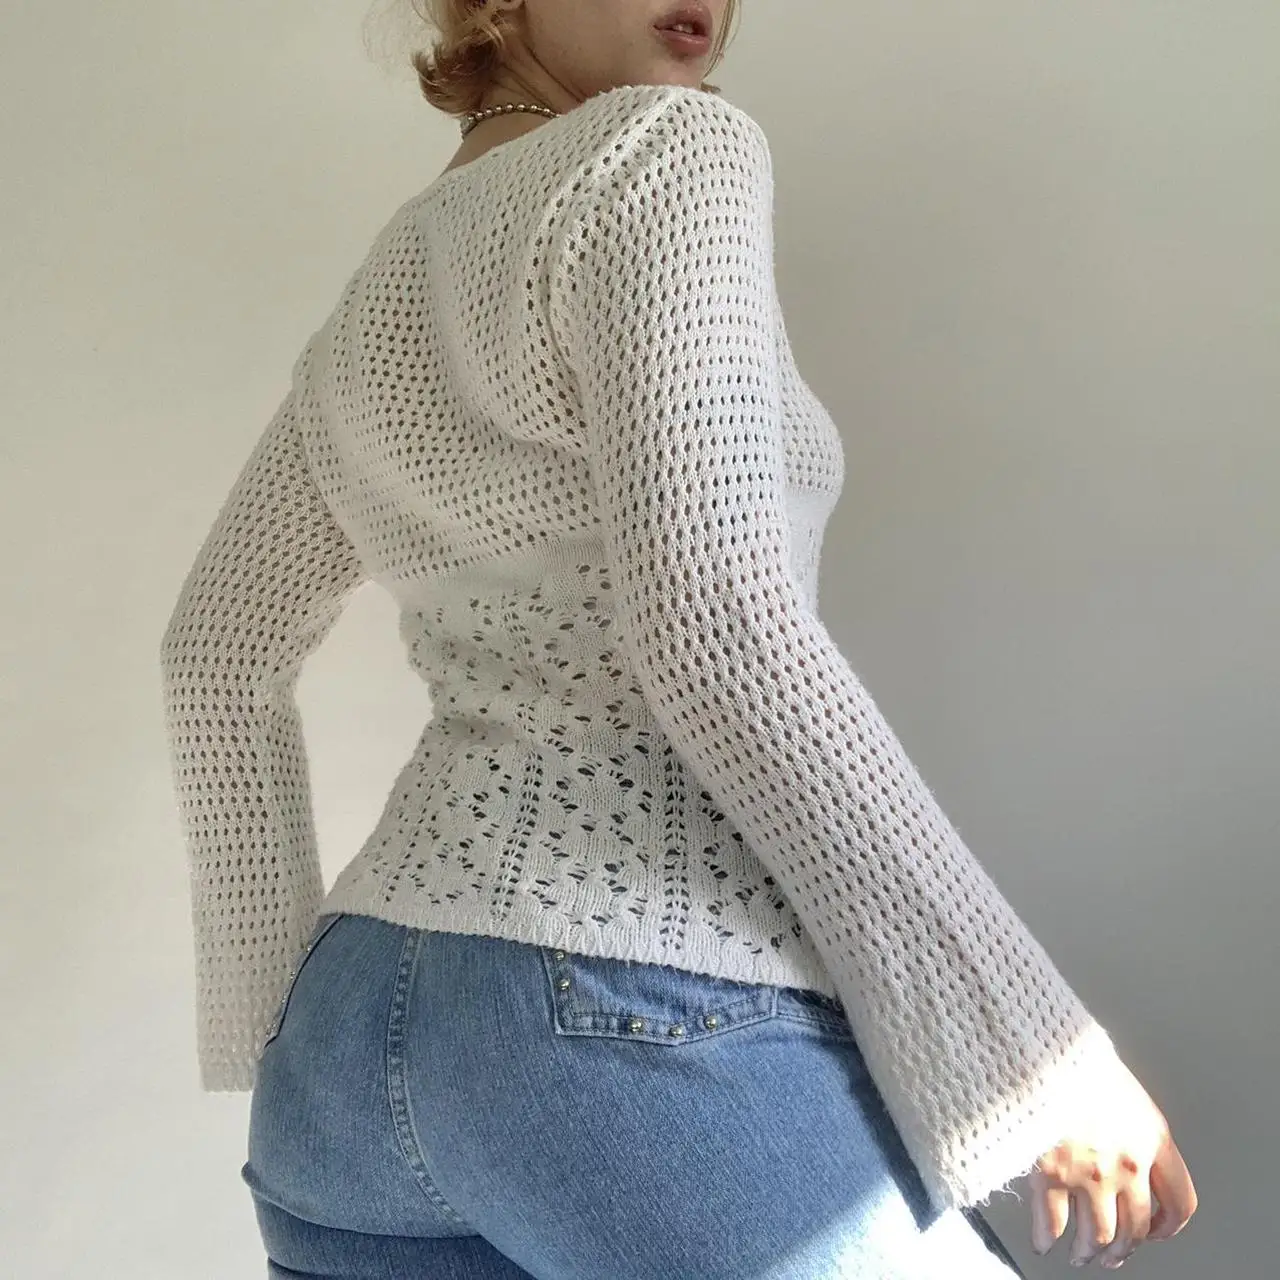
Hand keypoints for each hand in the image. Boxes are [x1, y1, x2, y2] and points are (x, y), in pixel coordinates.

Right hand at [1028, 1058, 1197, 1267]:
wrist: (1039, 1044)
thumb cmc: (1075, 1054)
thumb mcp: (1119, 1083)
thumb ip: (1129, 1123)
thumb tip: (1121, 1146)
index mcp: (1152, 1139)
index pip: (1179, 1203)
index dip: (1167, 1227)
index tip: (1154, 1232)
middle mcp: (1128, 1165)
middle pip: (1135, 1228)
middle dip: (1122, 1248)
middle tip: (1111, 1254)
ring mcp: (1090, 1174)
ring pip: (1099, 1236)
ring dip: (1089, 1252)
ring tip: (1080, 1255)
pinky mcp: (1051, 1175)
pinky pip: (1053, 1224)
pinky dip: (1047, 1240)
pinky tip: (1043, 1242)